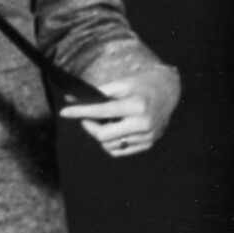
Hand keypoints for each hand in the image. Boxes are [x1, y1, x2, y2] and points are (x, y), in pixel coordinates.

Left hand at [60, 66, 179, 158]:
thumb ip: (98, 92)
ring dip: (100, 134)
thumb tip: (71, 98)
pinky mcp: (148, 143)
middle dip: (89, 127)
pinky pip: (120, 150)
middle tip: (84, 118)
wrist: (170, 91)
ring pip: (110, 145)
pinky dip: (110, 142)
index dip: (79, 112)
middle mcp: (143, 123)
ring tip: (103, 121)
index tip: (63, 112)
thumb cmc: (142, 84)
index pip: (101, 112)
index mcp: (137, 105)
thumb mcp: (122, 83)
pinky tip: (112, 129)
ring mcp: (147, 136)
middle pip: (103, 135)